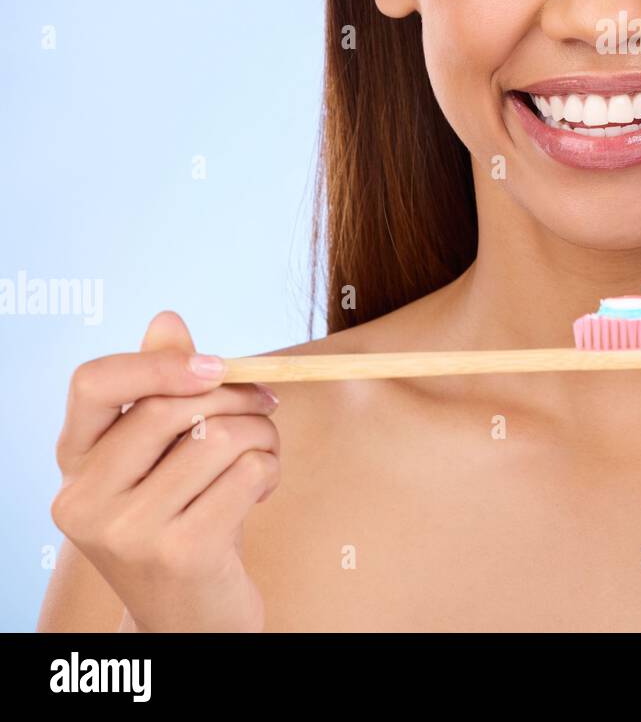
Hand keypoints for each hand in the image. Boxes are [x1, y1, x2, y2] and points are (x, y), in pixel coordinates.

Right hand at [49, 310, 280, 631]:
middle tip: (265, 408)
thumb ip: (163, 389)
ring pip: (220, 436)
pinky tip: (260, 491)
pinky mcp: (180, 553)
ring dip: (263, 436)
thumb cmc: (186, 515)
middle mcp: (85, 500)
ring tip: (263, 456)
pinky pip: (249, 471)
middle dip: (237, 398)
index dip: (158, 361)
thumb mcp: (167, 454)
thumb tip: (167, 319)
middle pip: (172, 405)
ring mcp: (127, 532)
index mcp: (76, 462)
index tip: (216, 364)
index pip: (92, 382)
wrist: (195, 615)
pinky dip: (271, 470)